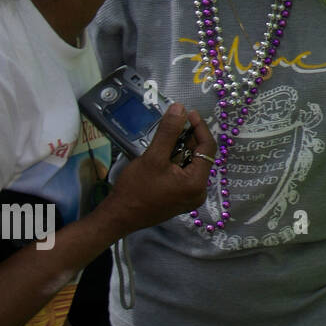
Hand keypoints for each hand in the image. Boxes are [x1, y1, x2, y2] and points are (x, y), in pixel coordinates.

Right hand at [103, 104, 214, 234]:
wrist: (118, 216)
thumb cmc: (135, 188)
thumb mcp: (153, 157)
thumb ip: (169, 132)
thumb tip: (180, 108)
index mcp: (197, 183)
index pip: (208, 148)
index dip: (200, 127)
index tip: (189, 113)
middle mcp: (199, 192)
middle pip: (200, 156)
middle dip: (189, 138)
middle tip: (176, 122)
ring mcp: (190, 197)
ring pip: (191, 164)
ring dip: (181, 148)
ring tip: (167, 136)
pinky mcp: (180, 199)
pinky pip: (184, 174)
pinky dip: (177, 161)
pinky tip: (164, 154)